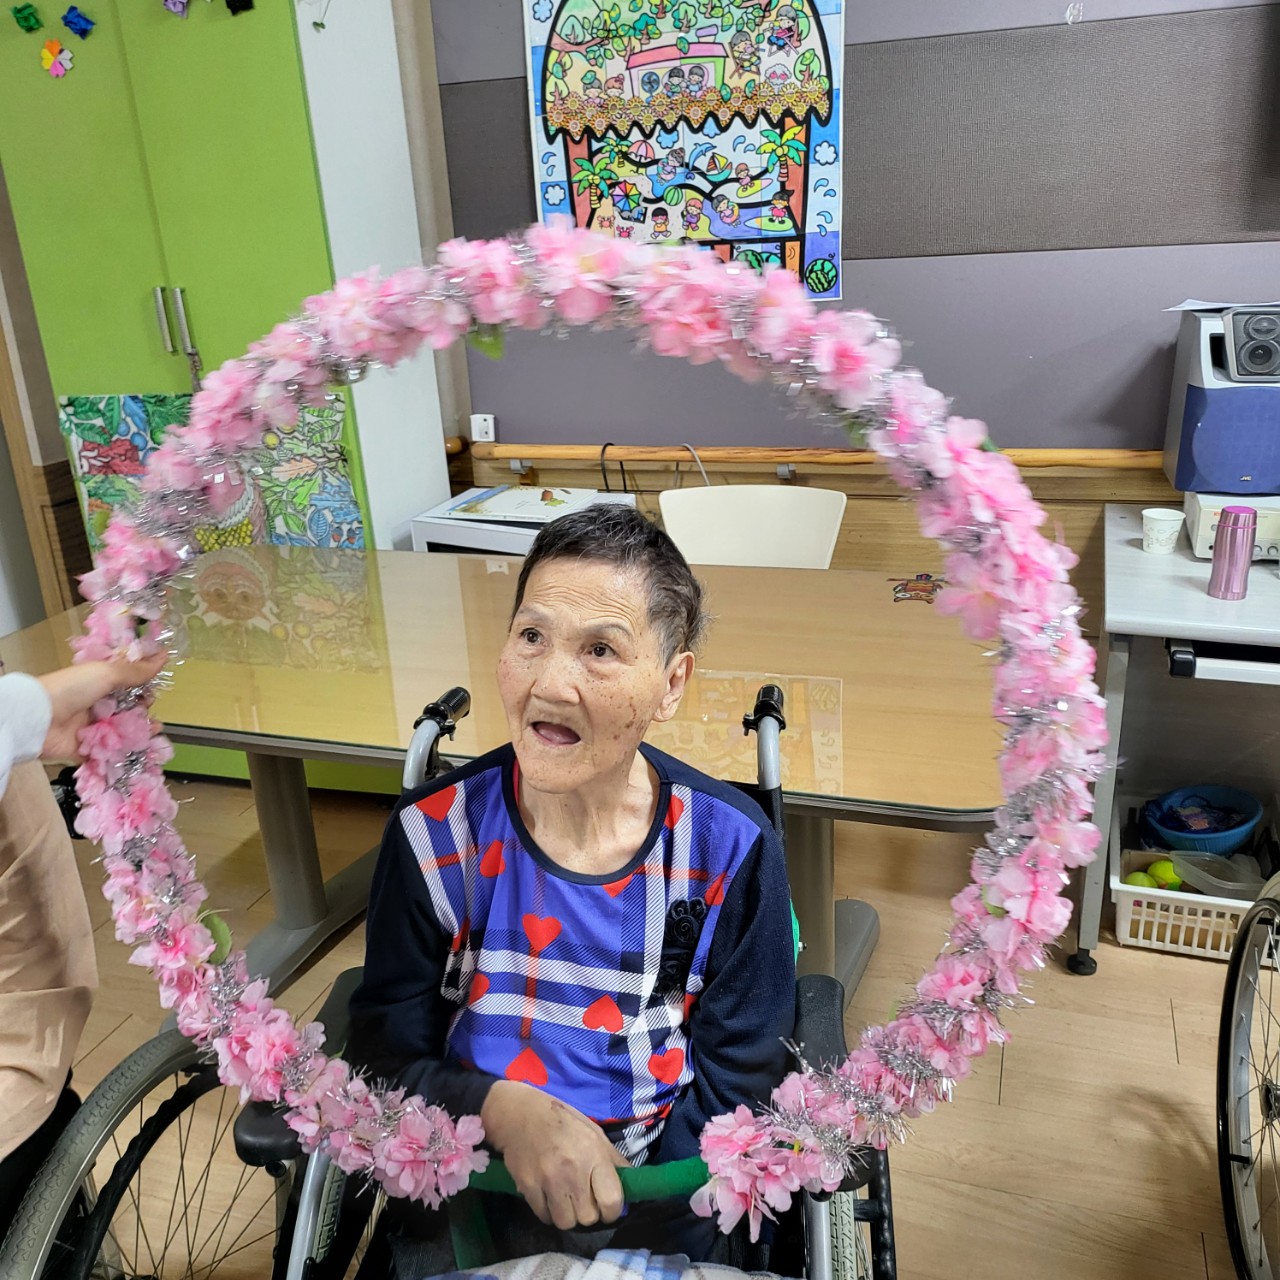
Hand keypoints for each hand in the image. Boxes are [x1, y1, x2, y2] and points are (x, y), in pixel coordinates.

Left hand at [38, 653, 167, 760]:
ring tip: (154, 732)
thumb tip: (163, 657)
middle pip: (128, 708)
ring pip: (124, 731)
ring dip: (141, 732)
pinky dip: (126, 752)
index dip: (143, 685)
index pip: (128, 683)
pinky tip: (142, 749)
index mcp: (99, 682)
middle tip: (150, 711)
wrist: (39, 720)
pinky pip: (111, 752)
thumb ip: (136, 670)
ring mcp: (93, 727)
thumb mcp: (107, 673)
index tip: (155, 687)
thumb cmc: (70, 690)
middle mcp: (97, 704)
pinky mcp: (89, 748)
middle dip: (144, 710)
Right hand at [480, 1081, 629, 1230]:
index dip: (612, 1210)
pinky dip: (547, 1211)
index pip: (611, 1201)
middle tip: (582, 1197)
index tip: (606, 1205)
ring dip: (567, 1214)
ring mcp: (548, 1181)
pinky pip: (544, 1217)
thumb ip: (613, 1159)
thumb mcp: (594, 1132)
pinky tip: (547, 1194)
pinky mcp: (528, 1187)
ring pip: (565, 1223)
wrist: (520, 1114)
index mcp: (594, 1154)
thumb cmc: (562, 1121)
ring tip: (564, 1197)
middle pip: (588, 1218)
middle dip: (588, 1212)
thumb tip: (632, 1182)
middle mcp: (572, 1170)